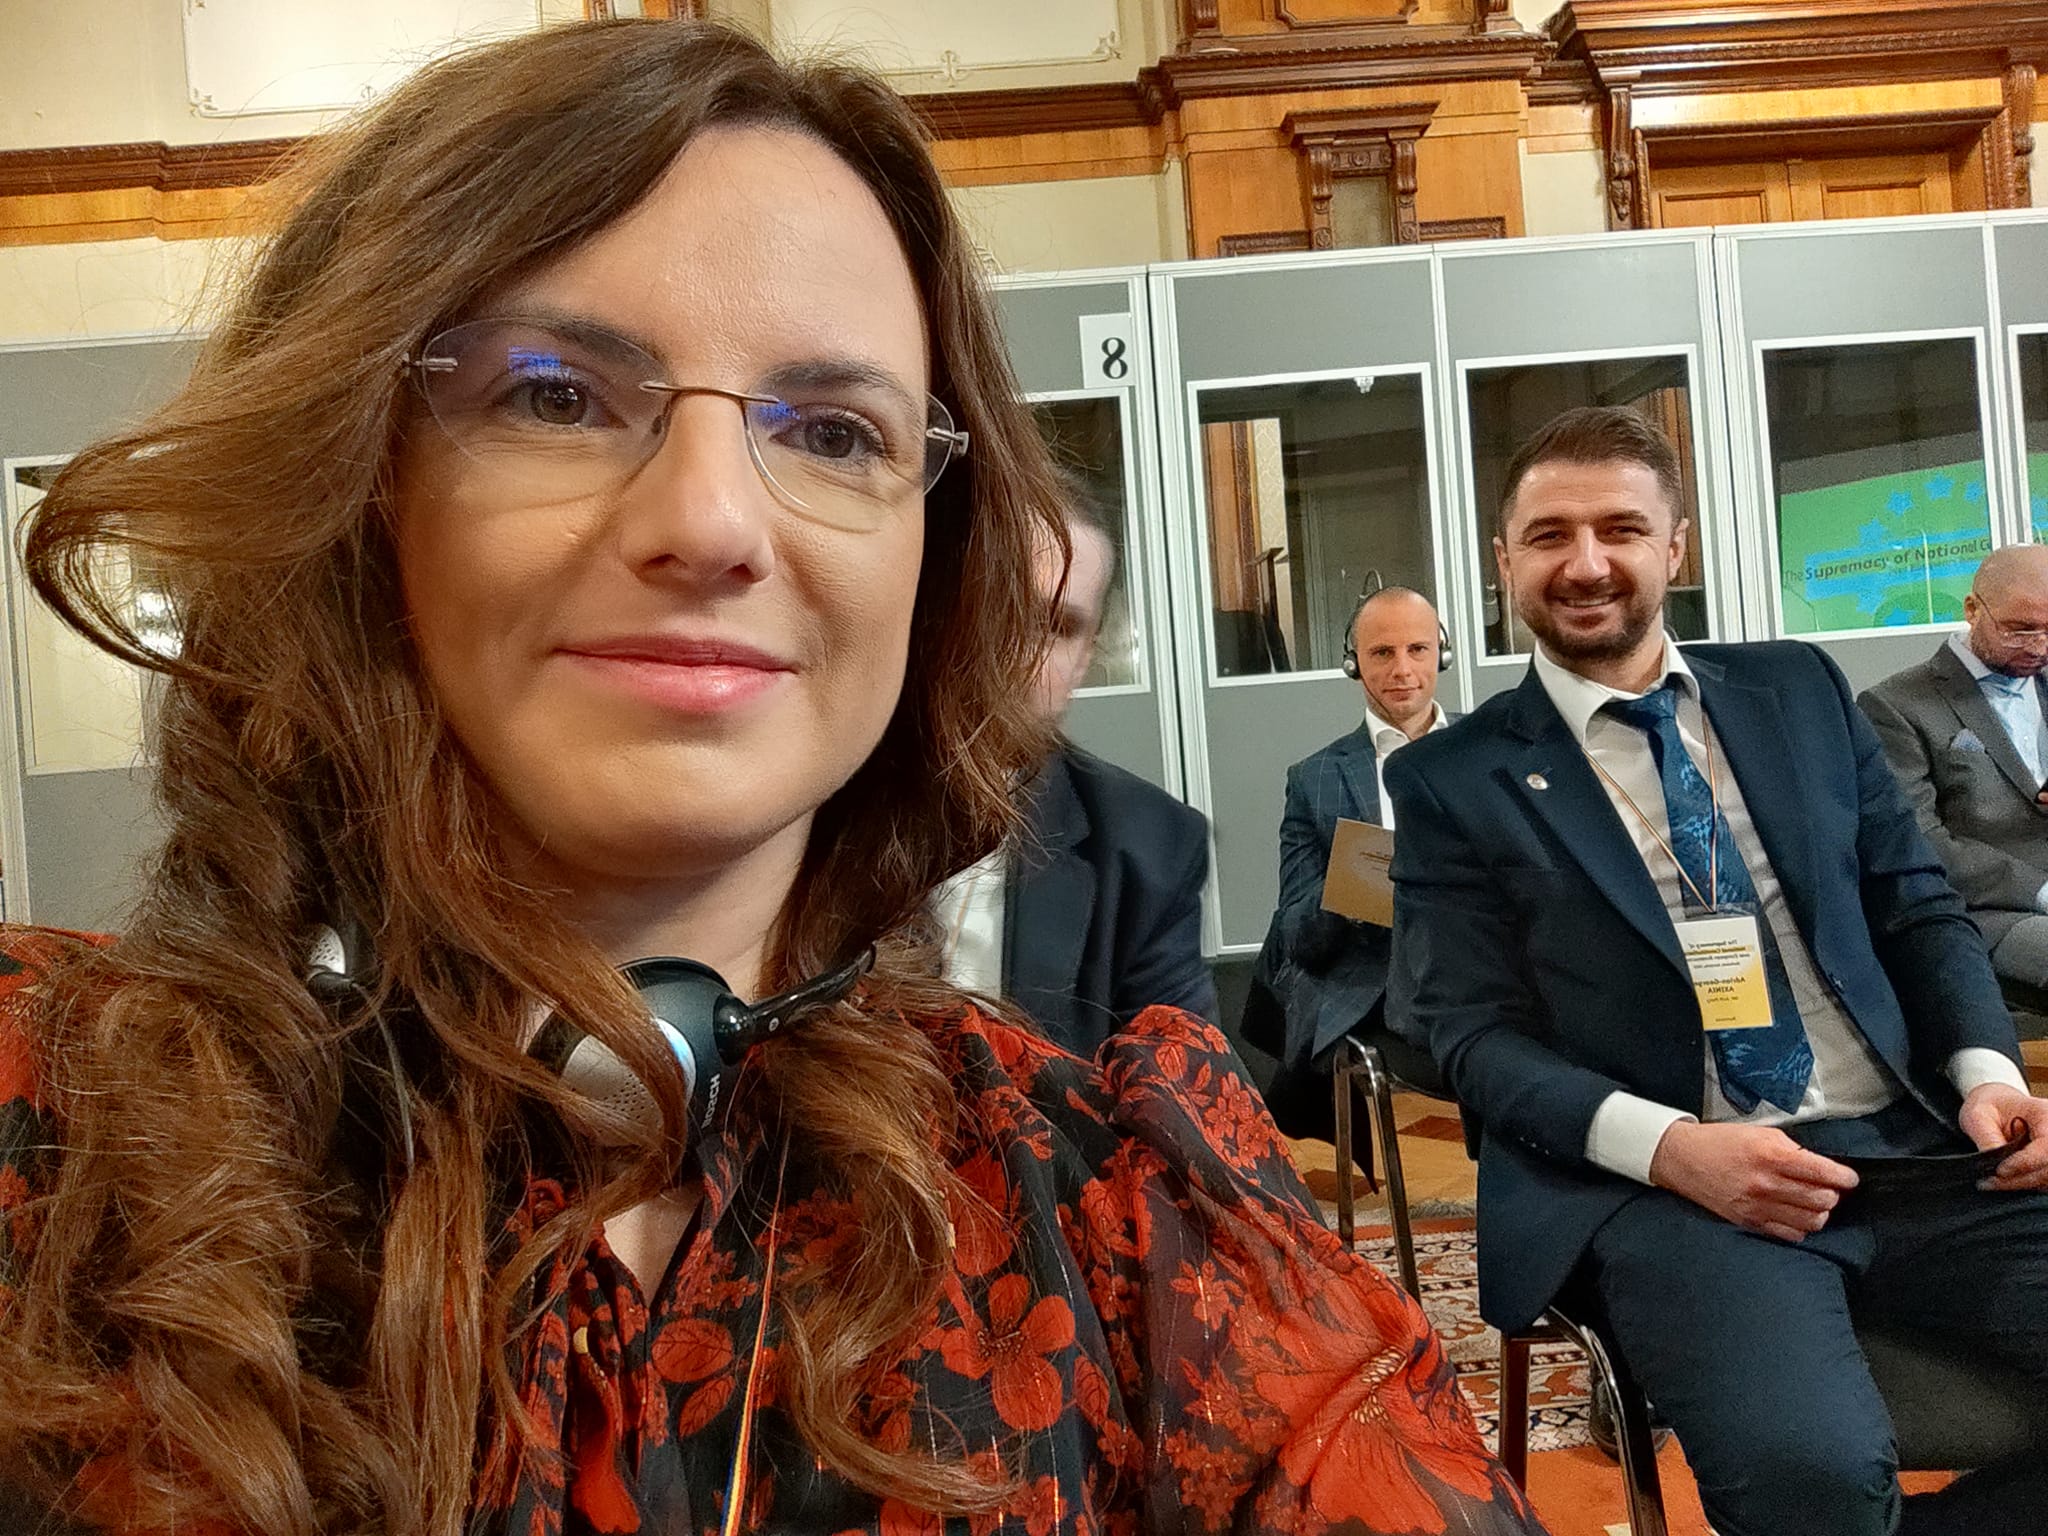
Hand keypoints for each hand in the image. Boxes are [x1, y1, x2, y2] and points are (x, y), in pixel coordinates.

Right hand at [1647, 1121, 1859, 1241]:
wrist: (1682, 1158)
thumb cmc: (1721, 1142)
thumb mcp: (1759, 1132)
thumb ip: (1791, 1148)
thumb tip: (1819, 1165)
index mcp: (1771, 1155)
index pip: (1823, 1172)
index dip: (1844, 1177)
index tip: (1849, 1178)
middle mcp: (1767, 1183)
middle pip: (1822, 1199)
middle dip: (1832, 1194)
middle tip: (1827, 1187)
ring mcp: (1758, 1206)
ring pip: (1811, 1221)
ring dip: (1819, 1212)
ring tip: (1812, 1202)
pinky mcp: (1749, 1221)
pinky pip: (1790, 1234)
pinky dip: (1800, 1227)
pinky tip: (1795, 1214)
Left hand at [1958, 1083, 2047, 1190]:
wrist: (1997, 1108)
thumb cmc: (1988, 1108)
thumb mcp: (1977, 1115)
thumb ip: (1987, 1136)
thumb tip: (1996, 1164)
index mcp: (2044, 1114)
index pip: (2046, 1145)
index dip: (2025, 1162)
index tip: (1999, 1170)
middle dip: (2019, 1178)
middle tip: (1989, 1182)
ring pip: (2047, 1178)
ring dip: (2021, 1184)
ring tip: (1992, 1182)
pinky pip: (2044, 1182)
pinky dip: (2025, 1185)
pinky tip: (2004, 1182)